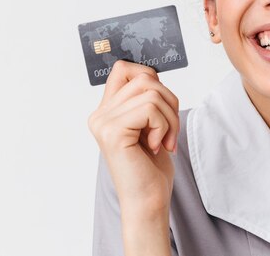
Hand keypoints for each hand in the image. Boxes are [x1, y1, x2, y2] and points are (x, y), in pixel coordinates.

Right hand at [88, 60, 178, 214]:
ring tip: (163, 140)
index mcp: (107, 110)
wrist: (148, 201)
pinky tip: (155, 147)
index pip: (124, 68)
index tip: (162, 106)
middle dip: (169, 102)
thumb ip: (145, 98)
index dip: (150, 77)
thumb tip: (153, 73)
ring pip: (152, 92)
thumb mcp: (150, 124)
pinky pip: (150, 108)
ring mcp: (103, 122)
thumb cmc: (151, 167)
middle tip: (169, 131)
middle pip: (145, 78)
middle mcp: (100, 114)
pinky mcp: (113, 132)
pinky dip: (163, 126)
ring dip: (169, 117)